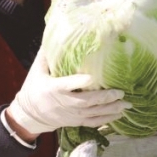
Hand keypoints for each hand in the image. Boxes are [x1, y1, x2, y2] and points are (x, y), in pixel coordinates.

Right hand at [6, 53, 129, 140]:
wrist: (30, 114)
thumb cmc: (34, 88)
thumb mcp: (36, 71)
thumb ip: (46, 55)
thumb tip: (54, 35)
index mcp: (53, 89)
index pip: (66, 85)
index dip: (78, 82)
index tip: (92, 78)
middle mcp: (64, 103)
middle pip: (85, 102)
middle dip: (104, 98)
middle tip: (121, 92)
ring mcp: (71, 115)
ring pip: (92, 113)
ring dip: (110, 109)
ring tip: (126, 104)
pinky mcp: (76, 121)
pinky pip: (93, 122)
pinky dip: (107, 119)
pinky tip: (119, 114)